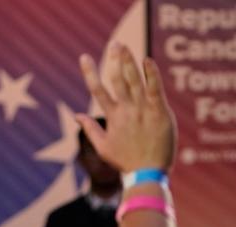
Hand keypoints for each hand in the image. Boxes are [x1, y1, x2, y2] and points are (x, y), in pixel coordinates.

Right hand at [77, 44, 175, 172]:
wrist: (147, 174)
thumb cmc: (126, 162)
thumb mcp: (103, 147)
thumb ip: (90, 128)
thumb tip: (76, 115)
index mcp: (112, 117)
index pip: (97, 91)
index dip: (90, 73)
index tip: (84, 57)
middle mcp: (126, 110)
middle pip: (117, 80)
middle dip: (114, 61)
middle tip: (114, 44)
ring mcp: (142, 110)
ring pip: (134, 81)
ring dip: (129, 62)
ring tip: (124, 46)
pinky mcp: (159, 112)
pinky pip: (154, 89)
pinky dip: (151, 74)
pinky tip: (147, 60)